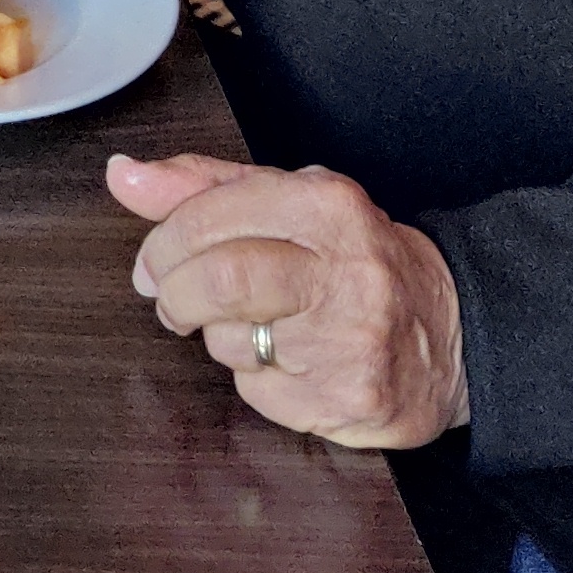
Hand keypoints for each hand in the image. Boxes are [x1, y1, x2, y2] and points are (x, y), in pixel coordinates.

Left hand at [111, 154, 471, 449]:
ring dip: (218, 336)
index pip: (209, 217)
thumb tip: (122, 174)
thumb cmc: (351, 260)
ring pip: (230, 340)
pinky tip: (289, 360)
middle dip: (174, 294)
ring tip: (254, 325)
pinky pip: (258, 391)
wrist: (450, 333)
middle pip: (218, 280)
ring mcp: (349, 340)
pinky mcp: (349, 399)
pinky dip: (254, 378)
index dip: (162, 244)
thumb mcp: (286, 202)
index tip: (152, 262)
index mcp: (325, 204)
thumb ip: (199, 187)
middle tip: (169, 299)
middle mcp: (344, 270)